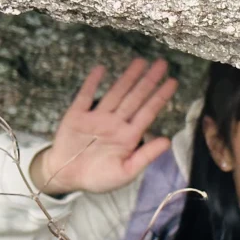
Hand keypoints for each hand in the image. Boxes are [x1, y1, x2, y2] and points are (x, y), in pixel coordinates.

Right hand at [30, 59, 178, 194]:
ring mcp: (97, 117)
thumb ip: (146, 156)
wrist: (66, 177)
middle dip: (148, 80)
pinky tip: (101, 69)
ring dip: (127, 77)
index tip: (173, 82)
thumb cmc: (98, 178)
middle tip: (162, 63)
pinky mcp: (77, 116)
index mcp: (129, 136)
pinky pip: (85, 96)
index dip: (160, 97)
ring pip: (116, 93)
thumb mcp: (126, 172)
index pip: (148, 112)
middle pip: (135, 97)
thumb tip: (167, 141)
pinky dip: (92, 83)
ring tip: (140, 61)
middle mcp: (115, 123)